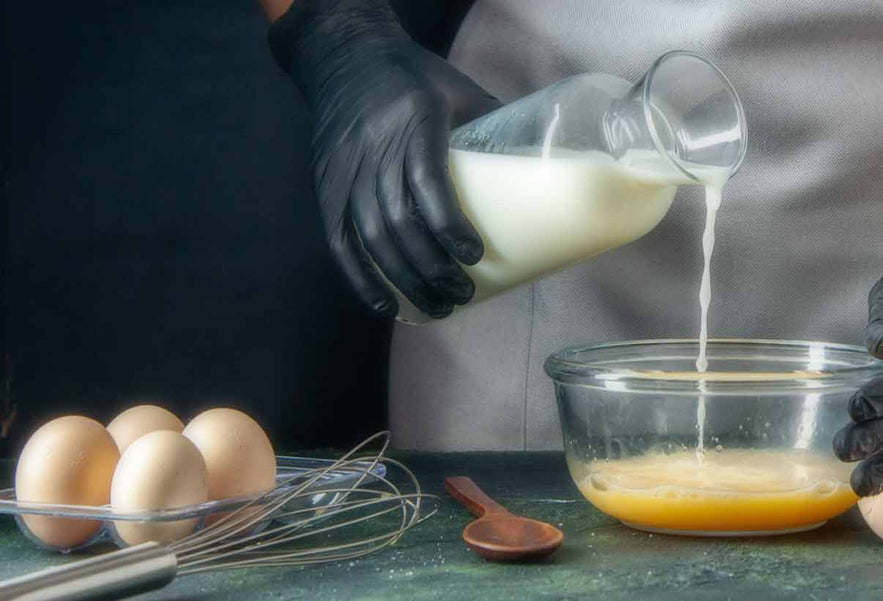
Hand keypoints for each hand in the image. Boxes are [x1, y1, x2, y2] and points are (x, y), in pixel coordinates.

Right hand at [269, 0, 500, 317]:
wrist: (345, 57)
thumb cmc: (414, 76)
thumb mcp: (459, 90)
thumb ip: (495, 127)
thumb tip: (545, 170)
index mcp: (413, 120)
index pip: (427, 179)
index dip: (447, 223)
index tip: (475, 254)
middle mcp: (374, 147)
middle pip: (397, 220)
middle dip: (431, 266)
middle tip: (462, 294)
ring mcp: (346, 170)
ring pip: (370, 236)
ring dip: (404, 279)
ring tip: (438, 306)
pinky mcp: (327, 186)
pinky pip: (339, 240)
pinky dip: (360, 278)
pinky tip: (386, 306)